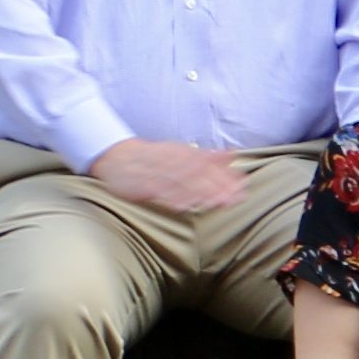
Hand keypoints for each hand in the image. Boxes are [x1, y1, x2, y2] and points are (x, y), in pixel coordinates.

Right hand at [90, 138, 247, 216]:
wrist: (115, 156)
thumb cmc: (153, 157)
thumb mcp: (179, 151)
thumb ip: (206, 156)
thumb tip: (232, 155)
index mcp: (180, 153)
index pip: (207, 163)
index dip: (225, 175)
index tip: (242, 184)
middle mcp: (170, 161)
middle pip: (198, 173)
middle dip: (218, 186)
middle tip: (235, 197)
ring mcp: (155, 173)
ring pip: (180, 183)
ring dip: (201, 193)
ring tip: (219, 203)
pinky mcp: (141, 185)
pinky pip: (158, 192)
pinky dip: (172, 198)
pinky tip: (185, 207)